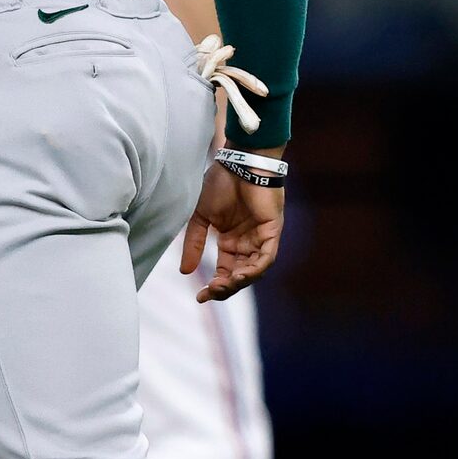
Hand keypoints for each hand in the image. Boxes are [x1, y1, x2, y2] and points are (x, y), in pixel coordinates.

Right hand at [179, 161, 282, 301]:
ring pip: (254, 270)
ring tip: (222, 287)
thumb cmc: (219, 184)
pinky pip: (267, 257)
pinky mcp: (272, 231)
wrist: (238, 163)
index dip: (214, 286)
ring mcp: (261, 238)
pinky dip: (254, 269)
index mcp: (230, 241)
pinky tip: (240, 275)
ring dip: (239, 282)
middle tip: (210, 293)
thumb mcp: (200, 218)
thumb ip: (194, 244)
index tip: (199, 296)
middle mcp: (247, 243)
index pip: (225, 271)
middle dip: (225, 288)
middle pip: (239, 275)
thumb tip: (185, 272)